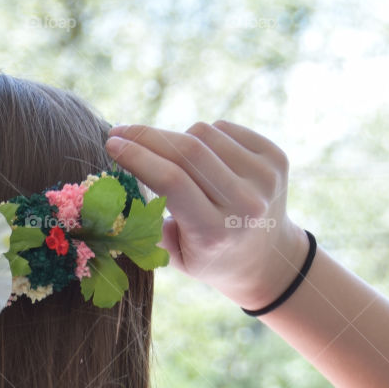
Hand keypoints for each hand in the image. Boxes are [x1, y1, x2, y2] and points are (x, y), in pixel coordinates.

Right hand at [104, 120, 309, 310]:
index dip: (138, 156)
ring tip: (174, 160)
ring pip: (205, 133)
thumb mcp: (176, 256)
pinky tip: (205, 159)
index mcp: (215, 233)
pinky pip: (226, 129)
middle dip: (147, 136)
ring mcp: (265, 179)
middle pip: (187, 151)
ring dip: (179, 139)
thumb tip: (125, 177)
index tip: (112, 143)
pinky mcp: (276, 160)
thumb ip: (151, 223)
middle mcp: (245, 205)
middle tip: (120, 133)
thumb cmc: (210, 256)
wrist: (268, 258)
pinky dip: (206, 137)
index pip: (171, 181)